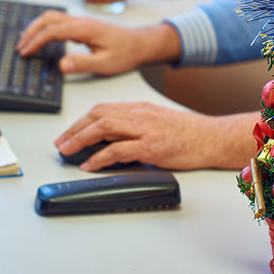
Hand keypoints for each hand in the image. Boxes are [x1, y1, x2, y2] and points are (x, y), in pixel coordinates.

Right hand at [17, 10, 180, 74]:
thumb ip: (83, 64)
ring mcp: (81, 22)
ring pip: (52, 17)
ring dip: (36, 27)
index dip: (36, 41)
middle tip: (20, 47)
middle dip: (30, 32)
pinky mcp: (82, 26)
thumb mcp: (105, 63)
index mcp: (84, 29)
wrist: (139, 45)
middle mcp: (81, 21)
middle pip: (48, 19)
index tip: (25, 52)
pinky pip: (58, 21)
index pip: (52, 31)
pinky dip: (44, 27)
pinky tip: (41, 37)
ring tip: (25, 41)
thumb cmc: (125, 53)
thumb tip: (62, 65)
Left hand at [55, 102, 259, 170]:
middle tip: (61, 143)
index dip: (81, 121)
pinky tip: (89, 164)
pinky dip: (99, 157)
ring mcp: (145, 129)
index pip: (102, 109)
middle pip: (97, 116)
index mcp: (139, 108)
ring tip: (67, 151)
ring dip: (80, 140)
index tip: (68, 132)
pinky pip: (118, 150)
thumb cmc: (188, 133)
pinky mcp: (151, 146)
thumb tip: (111, 141)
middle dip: (74, 129)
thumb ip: (134, 127)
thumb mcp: (157, 122)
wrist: (213, 138)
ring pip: (103, 128)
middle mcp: (139, 114)